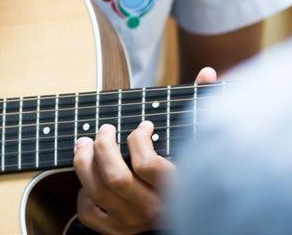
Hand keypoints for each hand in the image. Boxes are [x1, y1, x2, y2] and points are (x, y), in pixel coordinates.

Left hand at [72, 67, 217, 233]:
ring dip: (84, 162)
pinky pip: (90, 213)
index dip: (138, 140)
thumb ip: (201, 103)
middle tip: (104, 129)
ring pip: (98, 192)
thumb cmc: (187, 166)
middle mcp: (153, 208)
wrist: (188, 214)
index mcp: (175, 187)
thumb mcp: (195, 137)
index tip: (142, 126)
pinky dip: (83, 194)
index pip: (147, 165)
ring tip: (84, 143)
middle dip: (103, 146)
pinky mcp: (116, 230)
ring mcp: (132, 221)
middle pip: (116, 177)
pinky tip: (90, 178)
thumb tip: (208, 72)